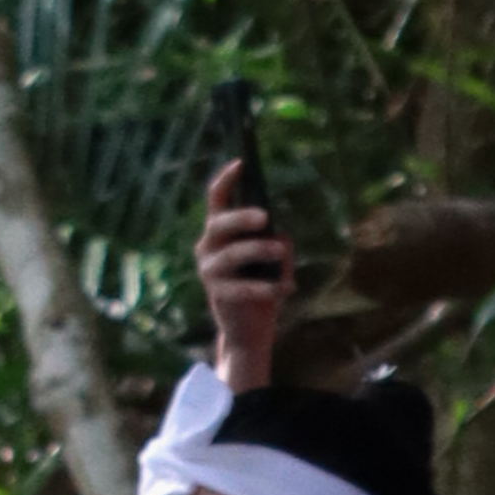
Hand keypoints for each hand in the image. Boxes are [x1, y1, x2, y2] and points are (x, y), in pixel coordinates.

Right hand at [199, 162, 292, 390]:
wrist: (248, 331)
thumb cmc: (261, 286)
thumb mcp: (271, 260)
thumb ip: (275, 242)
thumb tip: (279, 236)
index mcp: (218, 233)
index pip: (216, 200)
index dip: (226, 179)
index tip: (241, 163)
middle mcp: (207, 248)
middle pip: (219, 223)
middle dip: (241, 218)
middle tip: (265, 217)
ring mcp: (209, 272)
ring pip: (233, 253)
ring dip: (260, 250)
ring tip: (282, 252)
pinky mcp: (218, 295)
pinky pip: (243, 286)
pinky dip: (269, 286)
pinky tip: (287, 288)